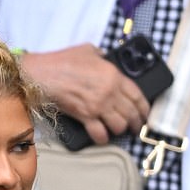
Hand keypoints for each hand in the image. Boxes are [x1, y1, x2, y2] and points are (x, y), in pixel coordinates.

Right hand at [21, 44, 149, 144]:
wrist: (44, 74)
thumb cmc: (64, 61)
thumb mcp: (89, 50)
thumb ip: (102, 58)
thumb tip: (106, 61)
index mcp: (113, 75)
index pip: (138, 95)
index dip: (144, 108)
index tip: (145, 114)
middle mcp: (109, 93)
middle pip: (131, 113)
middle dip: (136, 123)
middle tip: (136, 127)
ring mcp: (98, 107)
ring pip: (119, 125)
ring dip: (120, 130)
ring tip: (119, 131)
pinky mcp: (85, 117)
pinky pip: (100, 134)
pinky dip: (103, 138)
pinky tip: (103, 138)